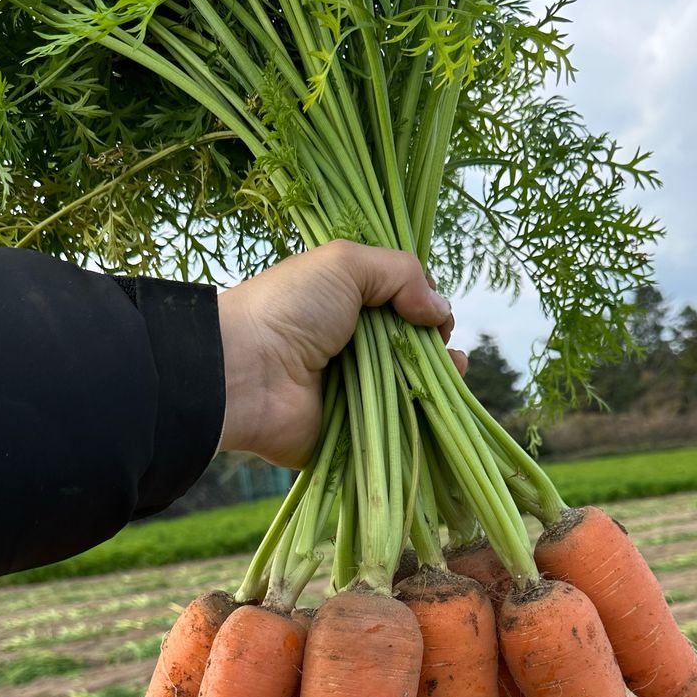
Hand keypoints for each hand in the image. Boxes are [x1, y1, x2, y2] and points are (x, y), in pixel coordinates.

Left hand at [217, 240, 466, 466]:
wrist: (243, 374)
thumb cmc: (286, 310)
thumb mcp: (343, 264)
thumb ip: (399, 272)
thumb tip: (439, 309)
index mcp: (345, 307)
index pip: (400, 307)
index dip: (424, 308)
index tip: (433, 315)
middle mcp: (352, 349)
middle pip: (410, 348)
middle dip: (436, 346)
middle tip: (443, 346)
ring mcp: (354, 392)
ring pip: (410, 388)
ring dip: (438, 380)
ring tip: (453, 370)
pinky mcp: (353, 432)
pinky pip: (396, 428)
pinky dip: (423, 419)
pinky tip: (440, 403)